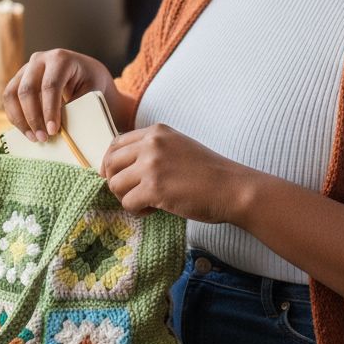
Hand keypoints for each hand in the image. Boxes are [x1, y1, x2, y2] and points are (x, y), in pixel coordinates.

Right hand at [3, 50, 115, 141]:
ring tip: (34, 138)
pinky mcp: (18, 79)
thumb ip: (77, 106)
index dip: (49, 110)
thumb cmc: (91, 82)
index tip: (53, 131)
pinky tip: (27, 131)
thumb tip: (60, 129)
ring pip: (12, 94)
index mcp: (60, 59)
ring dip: (20, 119)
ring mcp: (26, 68)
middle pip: (27, 89)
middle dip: (33, 117)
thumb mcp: (92, 91)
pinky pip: (9, 99)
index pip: (50, 85)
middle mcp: (39, 60)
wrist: (85, 72)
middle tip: (43, 138)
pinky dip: (15, 117)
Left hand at [100, 123, 242, 220]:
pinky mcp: (154, 188)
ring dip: (127, 198)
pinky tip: (154, 210)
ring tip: (147, 203)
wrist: (232, 188)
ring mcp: (152, 165)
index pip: (116, 143)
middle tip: (132, 194)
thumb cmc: (209, 173)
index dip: (110, 163)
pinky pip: (128, 203)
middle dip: (116, 182)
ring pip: (115, 185)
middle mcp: (151, 144)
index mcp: (157, 132)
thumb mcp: (179, 147)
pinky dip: (137, 211)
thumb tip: (120, 167)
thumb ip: (153, 150)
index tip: (115, 177)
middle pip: (110, 164)